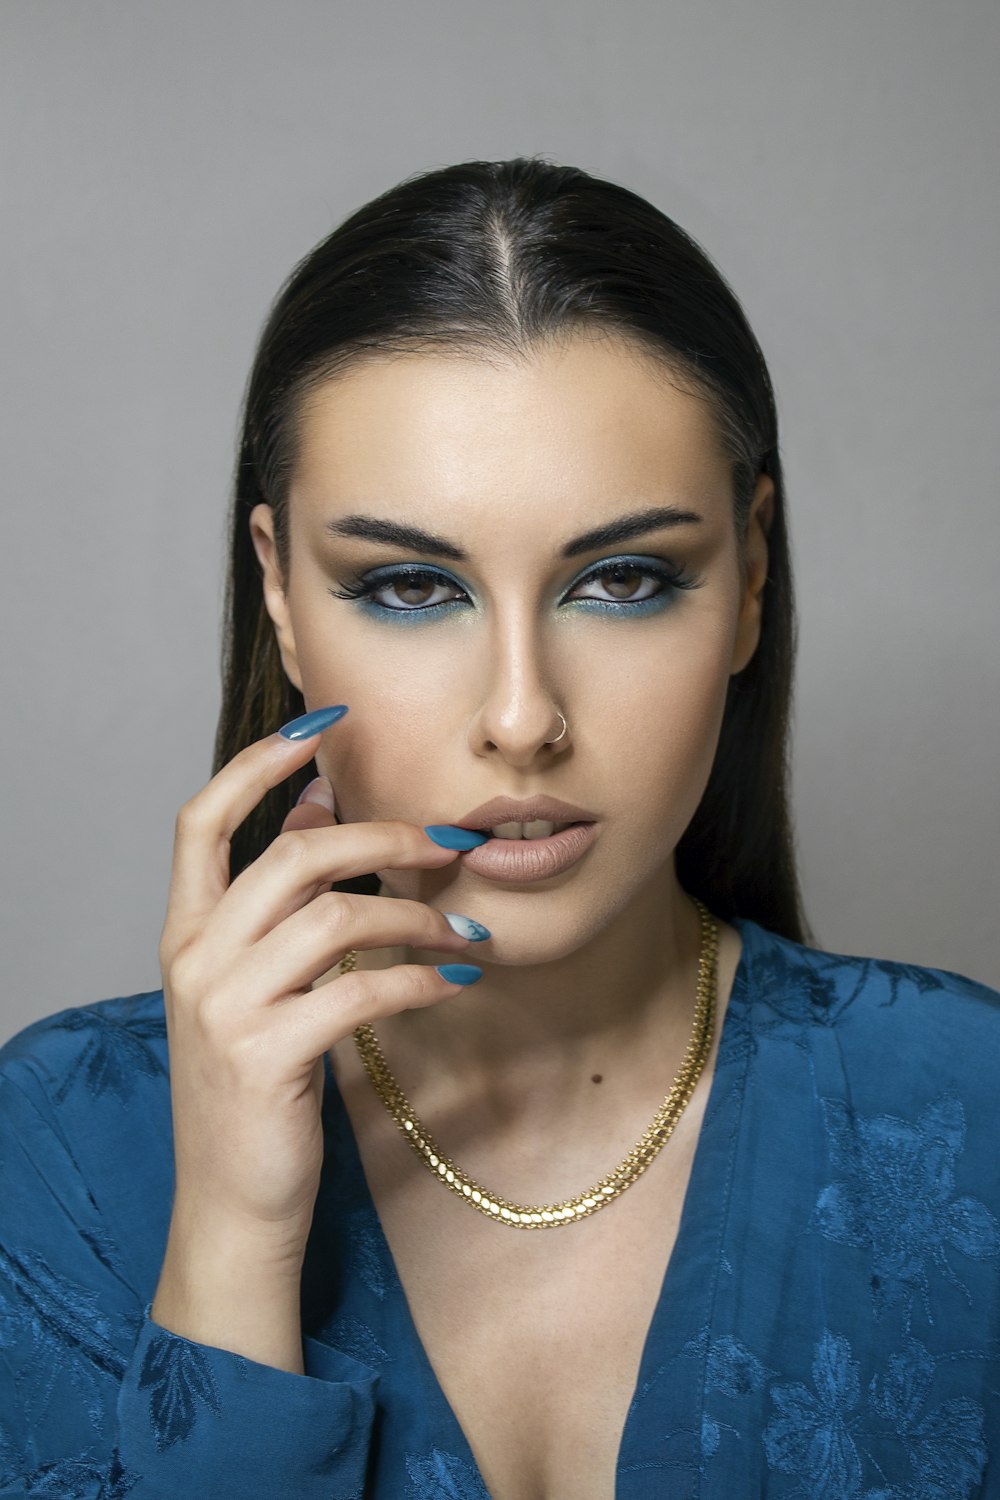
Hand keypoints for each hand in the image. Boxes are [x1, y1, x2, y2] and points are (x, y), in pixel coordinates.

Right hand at [156, 710, 484, 1269]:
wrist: (230, 1207)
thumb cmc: (254, 1088)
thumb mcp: (250, 985)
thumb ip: (276, 899)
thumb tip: (316, 803)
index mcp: (183, 933)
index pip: (201, 818)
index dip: (260, 762)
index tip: (324, 723)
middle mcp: (193, 959)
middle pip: (296, 854)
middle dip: (387, 837)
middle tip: (454, 847)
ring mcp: (225, 1008)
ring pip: (338, 916)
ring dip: (421, 918)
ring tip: (469, 936)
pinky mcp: (267, 1056)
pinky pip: (362, 989)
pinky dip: (421, 978)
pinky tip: (457, 983)